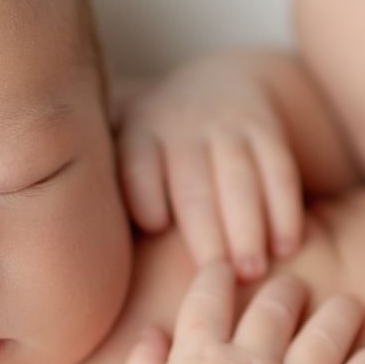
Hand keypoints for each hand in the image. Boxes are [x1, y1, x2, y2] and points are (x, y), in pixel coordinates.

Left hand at [115, 56, 303, 280]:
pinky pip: (278, 170)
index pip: (137, 164)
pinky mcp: (265, 131)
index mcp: (139, 137)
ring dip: (249, 226)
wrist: (218, 86)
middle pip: (193, 183)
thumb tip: (76, 256)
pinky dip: (285, 208)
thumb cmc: (158, 148)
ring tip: (253, 271)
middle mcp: (182, 129)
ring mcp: (226, 128)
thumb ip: (104, 192)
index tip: (155, 225)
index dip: (145, 190)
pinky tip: (288, 245)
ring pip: (239, 178)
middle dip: (207, 231)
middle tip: (219, 277)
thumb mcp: (123, 148)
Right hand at [121, 259, 364, 363]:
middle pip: (275, 306)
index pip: (209, 296)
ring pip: (326, 334)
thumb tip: (152, 330)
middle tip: (294, 287)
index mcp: (200, 358)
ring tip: (349, 305)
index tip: (225, 267)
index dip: (217, 273)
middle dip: (287, 289)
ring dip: (341, 313)